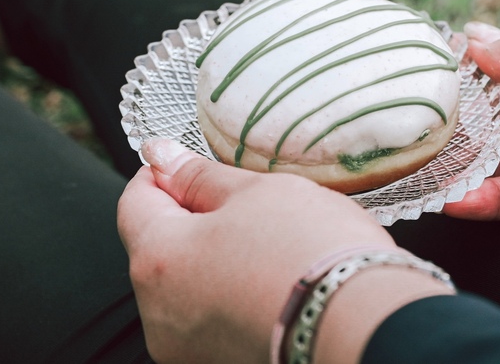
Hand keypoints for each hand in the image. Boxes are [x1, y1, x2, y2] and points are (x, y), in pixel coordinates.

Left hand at [118, 139, 413, 363]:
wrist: (366, 324)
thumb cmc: (311, 252)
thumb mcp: (254, 192)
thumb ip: (198, 175)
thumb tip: (160, 156)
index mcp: (156, 259)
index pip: (133, 201)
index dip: (161, 174)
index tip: (189, 165)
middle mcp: (158, 314)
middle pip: (158, 247)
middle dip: (192, 219)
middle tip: (244, 204)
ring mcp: (186, 349)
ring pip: (185, 285)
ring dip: (213, 259)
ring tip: (269, 245)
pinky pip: (210, 318)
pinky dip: (231, 294)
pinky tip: (273, 279)